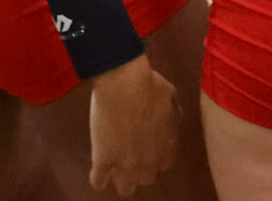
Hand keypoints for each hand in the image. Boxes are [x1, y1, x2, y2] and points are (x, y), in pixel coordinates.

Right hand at [86, 55, 179, 195]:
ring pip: (125, 188)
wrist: (125, 84)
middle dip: (139, 168)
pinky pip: (98, 182)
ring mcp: (125, 164)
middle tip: (130, 153)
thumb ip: (173, 114)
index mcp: (166, 145)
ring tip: (113, 166)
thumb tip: (171, 121)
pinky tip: (98, 168)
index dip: (155, 157)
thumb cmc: (150, 85)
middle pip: (146, 178)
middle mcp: (148, 160)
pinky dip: (98, 177)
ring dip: (121, 178)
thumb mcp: (172, 96)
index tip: (148, 148)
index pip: (164, 164)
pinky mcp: (103, 160)